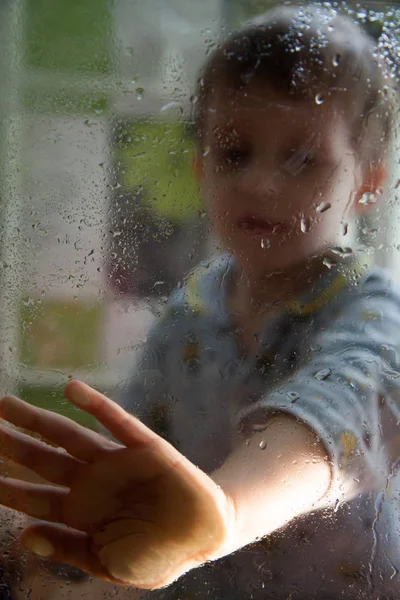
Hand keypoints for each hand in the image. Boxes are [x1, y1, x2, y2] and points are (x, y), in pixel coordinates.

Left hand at [0, 382, 233, 588]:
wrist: (206, 538)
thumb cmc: (156, 556)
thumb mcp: (106, 564)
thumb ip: (68, 549)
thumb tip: (25, 536)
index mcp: (81, 512)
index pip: (33, 496)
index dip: (5, 486)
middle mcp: (92, 482)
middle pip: (42, 459)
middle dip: (10, 446)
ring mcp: (116, 462)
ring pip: (69, 435)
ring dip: (38, 420)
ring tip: (5, 405)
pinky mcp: (145, 447)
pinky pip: (118, 422)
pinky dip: (96, 405)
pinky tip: (72, 390)